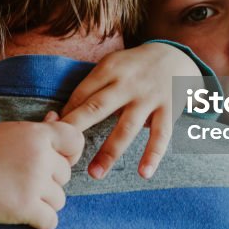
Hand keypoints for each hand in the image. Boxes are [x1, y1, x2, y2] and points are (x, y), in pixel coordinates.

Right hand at [0, 120, 83, 228]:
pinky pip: (51, 221)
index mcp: (38, 135)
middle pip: (66, 175)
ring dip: (44, 202)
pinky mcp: (25, 207)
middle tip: (25, 180)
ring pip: (60, 200)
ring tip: (21, 195)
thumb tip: (56, 116)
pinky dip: (40, 221)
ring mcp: (34, 183)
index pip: (76, 141)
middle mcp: (41, 157)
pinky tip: (24, 213)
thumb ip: (38, 128)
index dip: (70, 154)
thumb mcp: (11, 130)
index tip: (56, 160)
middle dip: (50, 181)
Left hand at [60, 42, 199, 179]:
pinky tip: (144, 173)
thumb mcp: (112, 65)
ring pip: (126, 128)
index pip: (81, 95)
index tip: (53, 135)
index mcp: (109, 69)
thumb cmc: (133, 67)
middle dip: (77, 130)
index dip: (66, 116)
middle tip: (62, 154)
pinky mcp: (168, 109)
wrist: (175, 55)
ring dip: (110, 152)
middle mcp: (127, 83)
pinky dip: (153, 155)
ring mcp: (148, 97)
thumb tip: (63, 116)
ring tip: (95, 173)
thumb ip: (92, 88)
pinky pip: (161, 135)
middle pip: (97, 108)